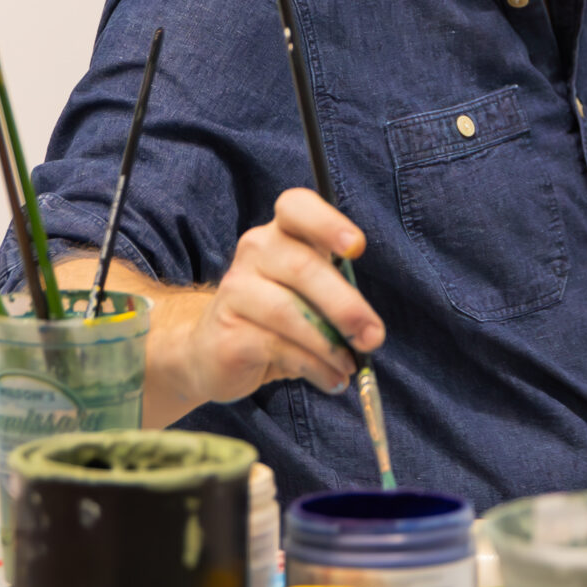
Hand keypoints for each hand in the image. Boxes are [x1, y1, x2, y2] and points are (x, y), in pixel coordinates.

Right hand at [182, 188, 385, 402]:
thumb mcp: (310, 299)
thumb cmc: (275, 318)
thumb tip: (370, 332)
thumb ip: (338, 302)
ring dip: (329, 344)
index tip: (357, 248)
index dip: (328, 223)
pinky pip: (277, 346)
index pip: (296, 207)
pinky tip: (330, 379)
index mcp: (281, 233)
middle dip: (345, 305)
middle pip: (303, 267)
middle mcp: (254, 251)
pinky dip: (313, 366)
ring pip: (289, 312)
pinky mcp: (227, 330)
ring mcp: (235, 289)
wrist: (213, 352)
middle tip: (373, 337)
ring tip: (350, 366)